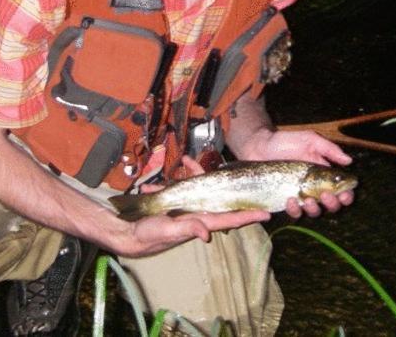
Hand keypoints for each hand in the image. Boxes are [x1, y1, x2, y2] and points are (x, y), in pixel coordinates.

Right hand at [116, 155, 269, 256]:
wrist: (128, 231)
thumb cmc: (149, 235)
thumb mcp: (167, 232)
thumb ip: (187, 229)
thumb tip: (206, 233)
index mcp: (200, 221)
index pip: (230, 218)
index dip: (248, 216)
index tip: (266, 213)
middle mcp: (197, 213)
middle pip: (220, 198)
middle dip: (228, 185)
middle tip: (240, 173)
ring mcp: (186, 206)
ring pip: (199, 187)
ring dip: (194, 173)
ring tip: (186, 159)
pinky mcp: (174, 201)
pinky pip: (180, 186)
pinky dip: (174, 177)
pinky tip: (168, 167)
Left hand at [243, 128, 354, 216]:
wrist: (259, 146)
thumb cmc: (286, 142)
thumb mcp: (309, 139)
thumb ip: (329, 148)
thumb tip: (349, 161)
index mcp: (325, 175)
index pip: (342, 191)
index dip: (347, 195)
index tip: (345, 193)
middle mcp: (315, 189)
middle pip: (332, 206)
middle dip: (333, 204)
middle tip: (325, 195)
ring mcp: (301, 197)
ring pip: (315, 212)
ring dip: (315, 209)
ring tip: (308, 199)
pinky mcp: (285, 202)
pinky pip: (294, 213)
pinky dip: (295, 210)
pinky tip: (290, 199)